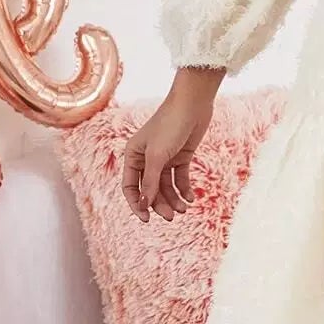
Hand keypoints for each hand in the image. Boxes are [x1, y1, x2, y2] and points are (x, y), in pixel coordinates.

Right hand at [121, 88, 212, 222]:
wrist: (193, 104)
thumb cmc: (170, 125)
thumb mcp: (158, 155)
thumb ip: (151, 181)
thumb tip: (144, 204)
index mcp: (133, 156)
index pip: (130, 187)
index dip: (137, 204)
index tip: (146, 219)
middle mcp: (146, 158)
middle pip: (150, 189)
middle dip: (160, 204)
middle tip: (172, 217)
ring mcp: (164, 158)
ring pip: (166, 187)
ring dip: (174, 199)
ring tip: (184, 209)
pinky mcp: (181, 156)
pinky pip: (180, 179)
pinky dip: (185, 190)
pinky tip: (191, 199)